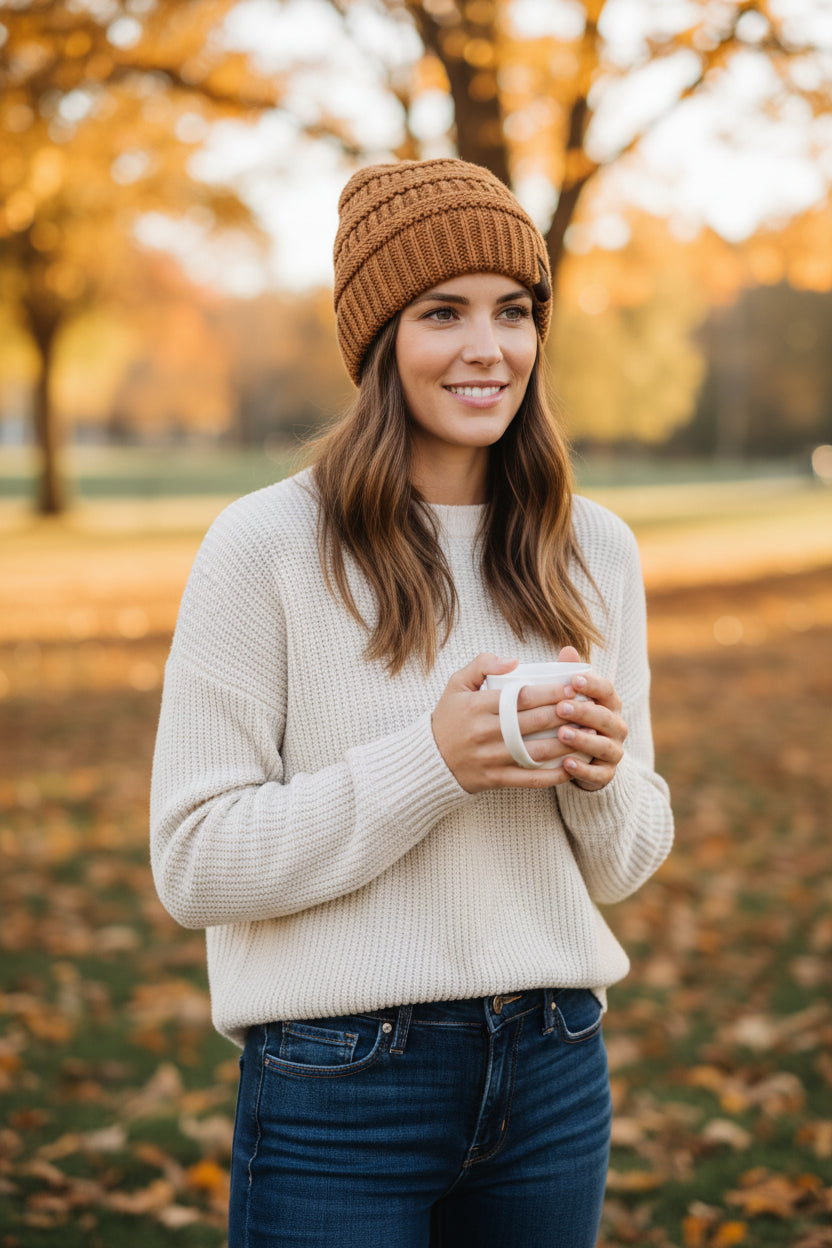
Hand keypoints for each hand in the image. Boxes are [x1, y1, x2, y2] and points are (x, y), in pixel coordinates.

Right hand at [431, 651, 585, 793]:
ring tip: (588, 735)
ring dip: (567, 744)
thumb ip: (482, 664)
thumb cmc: (448, 717)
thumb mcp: (456, 684)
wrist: (429, 760)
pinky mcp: (495, 778)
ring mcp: (491, 757)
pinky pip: (530, 778)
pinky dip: (553, 775)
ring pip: (537, 751)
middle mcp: (485, 732)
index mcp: (478, 706)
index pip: (523, 696)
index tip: (573, 687)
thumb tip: (514, 662)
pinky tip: (571, 767)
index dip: (552, 692)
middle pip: (535, 722)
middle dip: (566, 714)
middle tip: (589, 708)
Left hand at [553, 646, 626, 791]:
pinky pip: (598, 774)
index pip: (607, 690)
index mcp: (609, 704)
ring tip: (562, 734)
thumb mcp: (571, 698)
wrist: (584, 759)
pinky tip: (566, 763)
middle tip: (560, 707)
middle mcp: (616, 727)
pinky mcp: (606, 774)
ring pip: (604, 746)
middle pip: (605, 717)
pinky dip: (583, 769)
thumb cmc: (574, 720)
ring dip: (584, 739)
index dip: (593, 685)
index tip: (574, 680)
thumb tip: (567, 649)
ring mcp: (614, 751)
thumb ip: (569, 675)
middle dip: (584, 712)